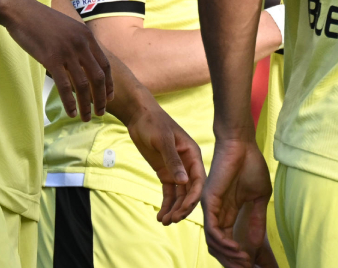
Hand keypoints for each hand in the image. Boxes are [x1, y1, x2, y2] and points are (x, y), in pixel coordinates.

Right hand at [4, 2, 111, 120]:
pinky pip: (64, 86)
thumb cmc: (41, 21)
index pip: (105, 64)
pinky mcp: (51, 59)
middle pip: (98, 77)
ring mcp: (67, 52)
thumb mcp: (68, 28)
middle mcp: (81, 44)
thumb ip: (78, 43)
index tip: (109, 97)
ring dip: (86, 104)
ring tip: (86, 117)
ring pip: (83, 84)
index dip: (109, 83)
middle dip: (101, 98)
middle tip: (101, 112)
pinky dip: (70, 102)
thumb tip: (83, 60)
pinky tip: (71, 112)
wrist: (21, 11)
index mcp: (87, 36)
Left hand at [122, 94, 205, 223]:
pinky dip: (166, 204)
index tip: (183, 210)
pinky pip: (169, 192)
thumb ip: (173, 161)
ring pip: (180, 194)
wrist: (139, 117)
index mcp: (193, 155)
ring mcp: (176, 170)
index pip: (198, 180)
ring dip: (174, 208)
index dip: (193, 197)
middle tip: (171, 220)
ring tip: (164, 221)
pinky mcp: (165, 173)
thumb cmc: (154, 123)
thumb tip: (184, 182)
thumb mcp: (163, 141)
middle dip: (183, 207)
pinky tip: (160, 215)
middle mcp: (188, 165)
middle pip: (190, 191)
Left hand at [204, 137, 274, 267]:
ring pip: (215, 242)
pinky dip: (225, 243)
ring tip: (244, 262)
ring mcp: (211, 208)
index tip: (251, 265)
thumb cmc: (251, 165)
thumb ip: (256, 220)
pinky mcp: (209, 202)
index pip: (228, 241)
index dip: (238, 255)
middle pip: (219, 246)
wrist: (242, 144)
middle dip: (233, 261)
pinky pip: (214, 230)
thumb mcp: (259, 198)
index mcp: (227, 212)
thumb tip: (256, 243)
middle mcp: (216, 213)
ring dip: (229, 255)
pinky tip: (238, 249)